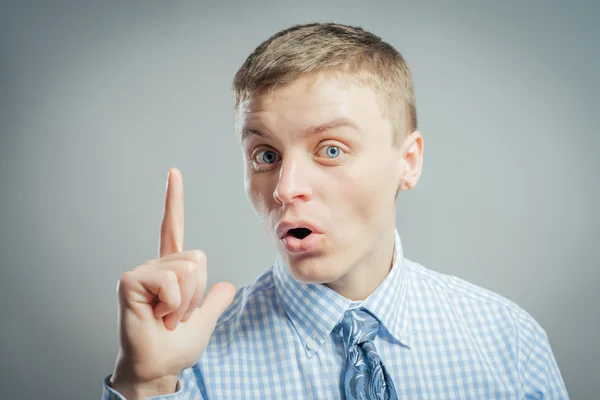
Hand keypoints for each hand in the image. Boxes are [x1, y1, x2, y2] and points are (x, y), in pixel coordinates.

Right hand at [110, 168, 235, 397]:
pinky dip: (173, 305)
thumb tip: (226, 286)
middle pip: (198, 258)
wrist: (159, 368)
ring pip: (188, 269)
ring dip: (185, 302)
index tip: (174, 172)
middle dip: (196, 292)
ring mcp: (142, 271)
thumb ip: (214, 302)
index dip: (174, 200)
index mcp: (171, 271)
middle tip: (176, 313)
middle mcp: (156, 265)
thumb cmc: (175, 346)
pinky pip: (171, 281)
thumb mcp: (204, 321)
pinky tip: (156, 316)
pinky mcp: (131, 280)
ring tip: (166, 316)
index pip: (174, 228)